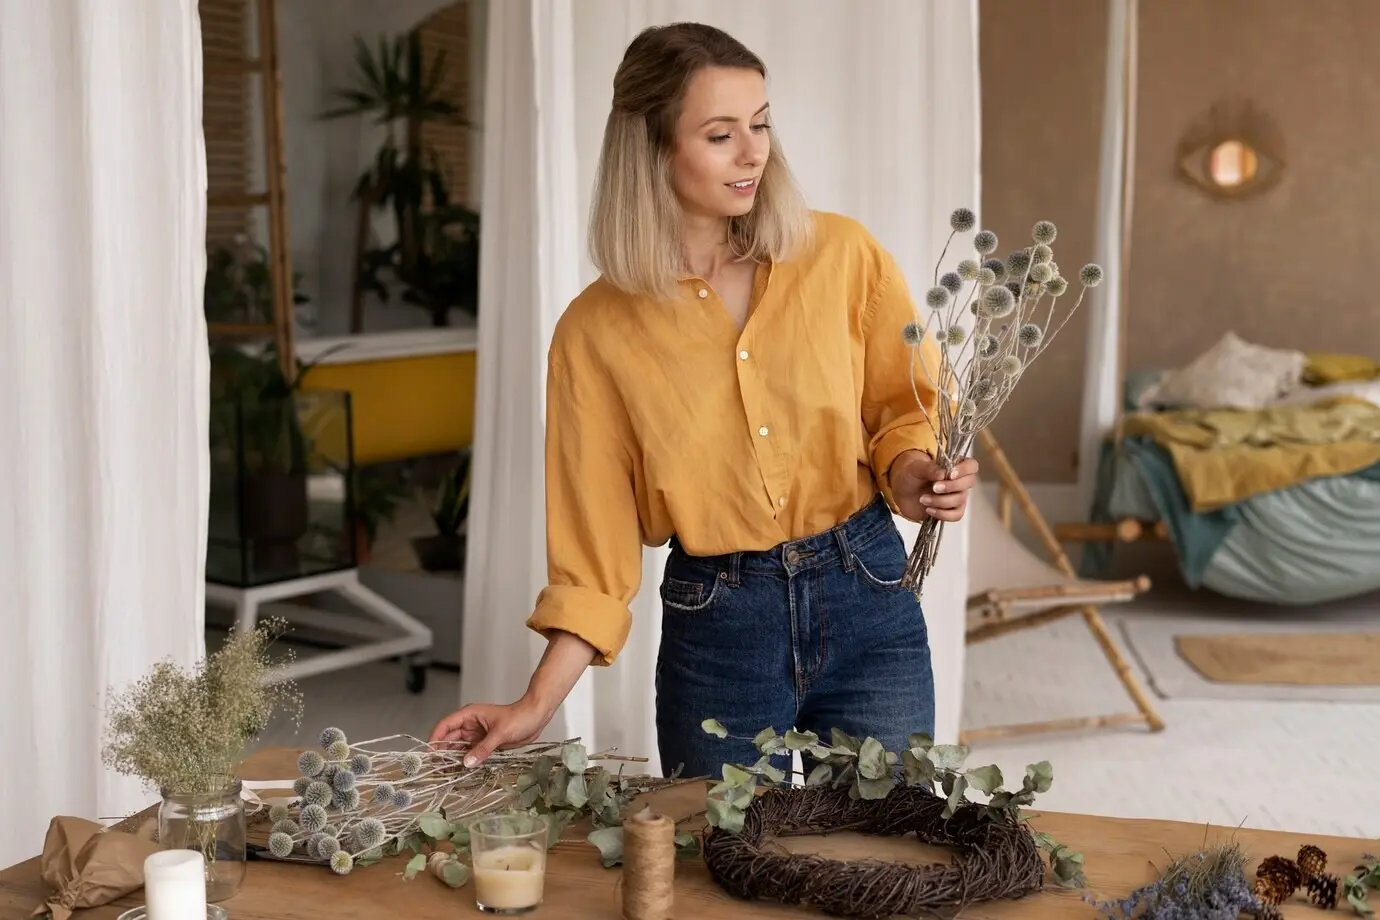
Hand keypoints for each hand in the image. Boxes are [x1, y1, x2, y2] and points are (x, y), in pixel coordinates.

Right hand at [428, 699, 551, 767]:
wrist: (536, 717)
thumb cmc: (519, 717)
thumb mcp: (500, 733)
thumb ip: (483, 748)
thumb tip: (467, 763)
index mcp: (470, 715)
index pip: (445, 726)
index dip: (435, 739)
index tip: (429, 753)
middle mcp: (470, 725)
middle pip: (449, 739)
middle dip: (441, 753)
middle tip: (435, 770)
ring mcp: (477, 735)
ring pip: (459, 748)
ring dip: (453, 760)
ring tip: (445, 774)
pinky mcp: (485, 744)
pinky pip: (471, 754)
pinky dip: (466, 762)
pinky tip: (460, 772)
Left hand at [890, 450, 979, 523]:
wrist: (902, 492)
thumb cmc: (911, 475)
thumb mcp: (916, 468)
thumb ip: (930, 468)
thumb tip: (943, 474)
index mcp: (954, 466)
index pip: (971, 465)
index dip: (964, 470)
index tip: (950, 474)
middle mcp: (959, 481)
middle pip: (968, 483)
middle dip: (951, 487)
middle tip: (934, 487)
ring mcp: (956, 496)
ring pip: (960, 500)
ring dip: (941, 501)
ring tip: (923, 499)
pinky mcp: (950, 510)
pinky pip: (956, 515)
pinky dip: (943, 514)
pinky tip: (929, 509)